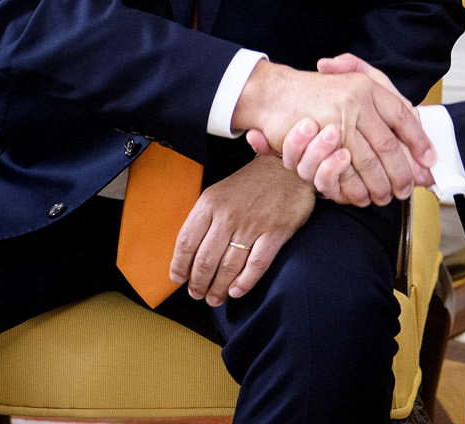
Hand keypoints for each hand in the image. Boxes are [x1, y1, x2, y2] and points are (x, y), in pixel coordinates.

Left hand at [168, 155, 315, 305]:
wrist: (286, 166)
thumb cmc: (250, 184)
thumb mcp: (219, 192)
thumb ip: (205, 219)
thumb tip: (189, 254)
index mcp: (209, 203)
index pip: (186, 241)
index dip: (179, 265)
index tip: (178, 279)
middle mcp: (228, 215)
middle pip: (205, 259)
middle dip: (198, 283)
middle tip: (197, 294)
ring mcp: (252, 224)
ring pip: (229, 266)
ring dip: (218, 288)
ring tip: (214, 298)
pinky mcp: (275, 232)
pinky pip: (256, 265)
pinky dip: (244, 282)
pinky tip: (236, 291)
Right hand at [281, 55, 413, 203]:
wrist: (274, 92)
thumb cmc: (315, 92)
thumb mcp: (351, 82)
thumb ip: (382, 101)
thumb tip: (407, 133)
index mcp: (368, 87)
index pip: (403, 116)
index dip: (419, 141)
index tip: (429, 160)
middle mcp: (357, 101)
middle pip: (389, 146)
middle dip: (402, 173)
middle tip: (407, 189)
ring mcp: (339, 120)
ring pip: (370, 162)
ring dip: (380, 185)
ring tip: (386, 196)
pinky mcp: (322, 140)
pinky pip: (346, 171)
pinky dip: (356, 187)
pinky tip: (362, 196)